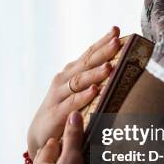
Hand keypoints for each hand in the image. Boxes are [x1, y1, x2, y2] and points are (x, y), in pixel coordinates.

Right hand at [27, 26, 119, 159]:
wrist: (41, 134)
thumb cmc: (66, 109)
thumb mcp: (79, 91)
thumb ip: (95, 80)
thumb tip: (122, 68)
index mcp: (72, 72)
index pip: (89, 53)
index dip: (102, 41)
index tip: (116, 30)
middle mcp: (65, 79)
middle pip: (86, 63)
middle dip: (103, 51)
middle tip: (117, 41)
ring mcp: (59, 94)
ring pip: (80, 81)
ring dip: (95, 73)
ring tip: (109, 67)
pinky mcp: (57, 113)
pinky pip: (72, 103)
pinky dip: (84, 96)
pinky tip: (95, 91)